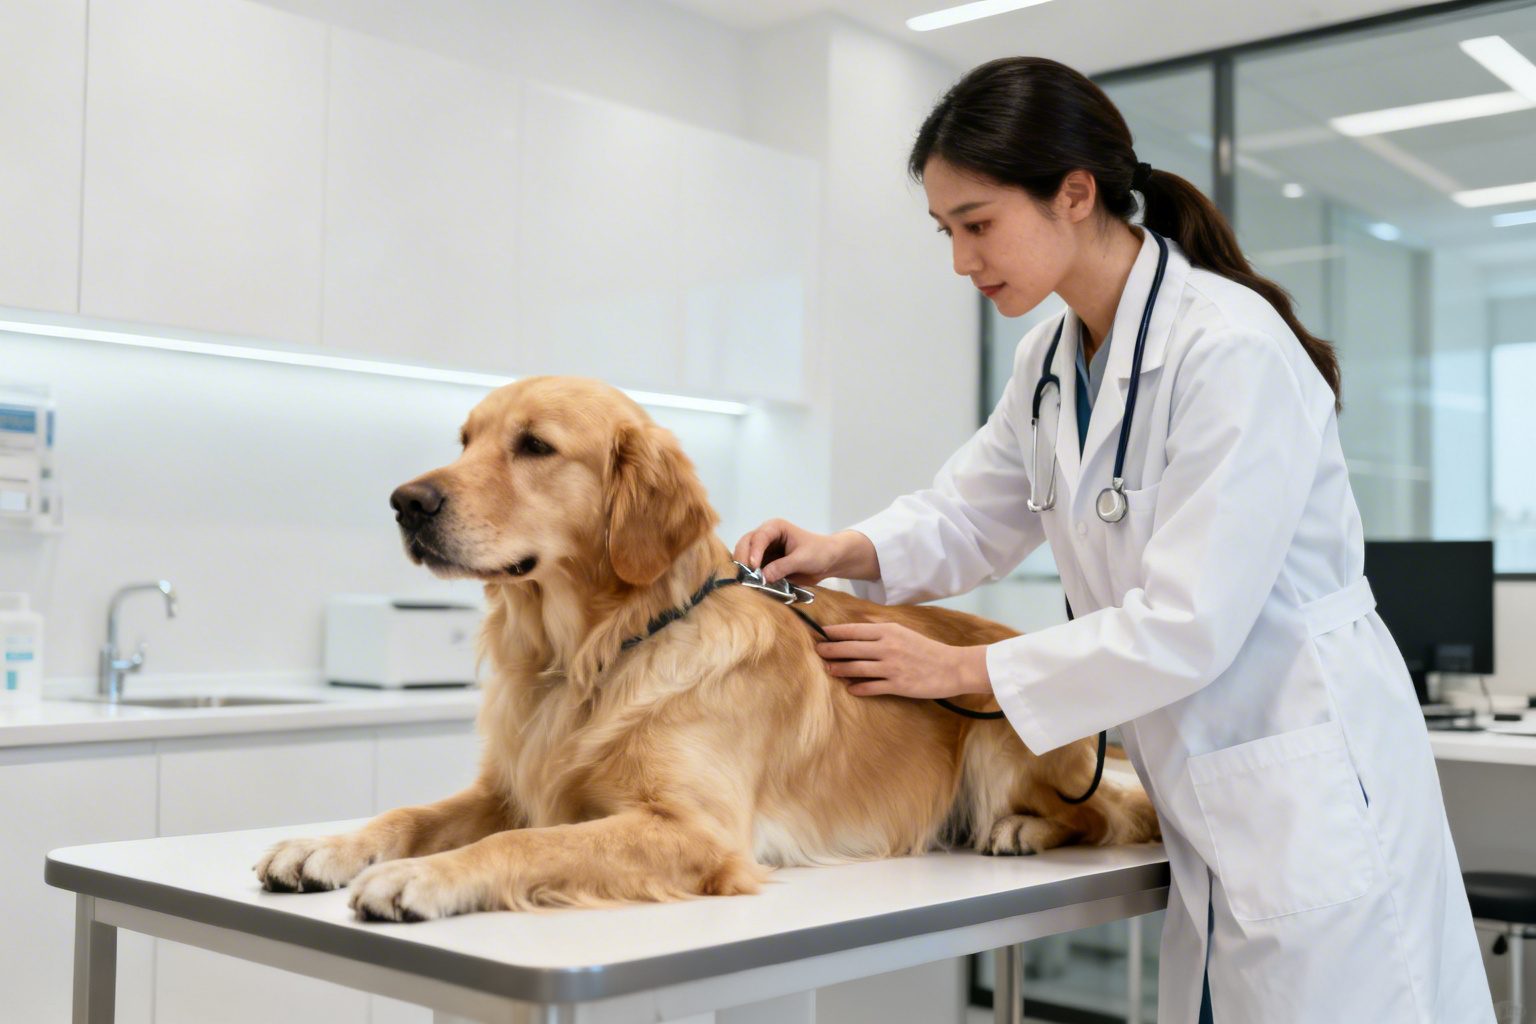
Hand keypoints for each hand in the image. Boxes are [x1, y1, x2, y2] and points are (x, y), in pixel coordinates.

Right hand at [733, 520, 877, 584]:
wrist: (828, 561)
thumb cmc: (819, 552)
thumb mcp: (803, 559)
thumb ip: (783, 567)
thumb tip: (763, 578)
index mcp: (775, 528)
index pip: (758, 537)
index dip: (753, 552)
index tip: (753, 567)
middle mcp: (765, 537)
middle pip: (745, 544)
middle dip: (743, 560)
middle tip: (744, 576)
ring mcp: (763, 551)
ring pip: (745, 557)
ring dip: (744, 570)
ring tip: (748, 583)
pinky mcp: (765, 564)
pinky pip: (753, 570)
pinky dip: (751, 577)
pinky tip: (753, 586)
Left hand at [816, 621, 990, 699]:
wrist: (952, 667)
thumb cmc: (927, 649)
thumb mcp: (904, 631)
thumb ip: (881, 627)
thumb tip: (860, 620)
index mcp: (888, 631)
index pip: (854, 630)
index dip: (835, 632)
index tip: (821, 633)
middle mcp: (887, 647)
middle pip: (850, 649)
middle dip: (830, 650)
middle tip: (818, 651)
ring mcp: (891, 667)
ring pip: (856, 668)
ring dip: (839, 669)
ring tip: (828, 669)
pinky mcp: (897, 685)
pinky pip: (871, 687)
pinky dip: (858, 687)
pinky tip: (850, 688)